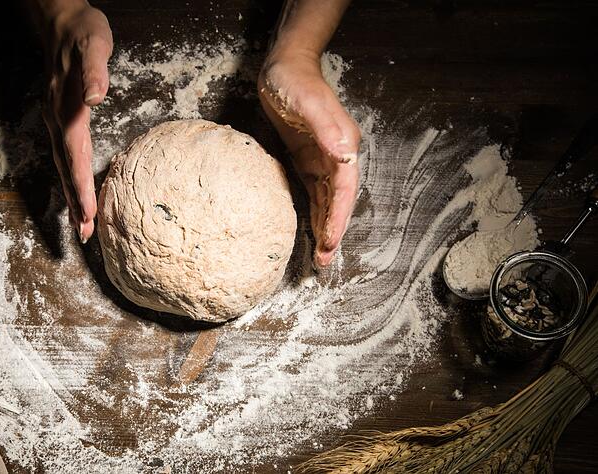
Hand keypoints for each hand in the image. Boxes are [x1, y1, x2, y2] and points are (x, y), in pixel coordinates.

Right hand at [40, 3, 111, 242]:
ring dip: (71, 195)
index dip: (82, 185)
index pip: (75, 154)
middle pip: (65, 168)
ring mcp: (54, 120)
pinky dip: (70, 178)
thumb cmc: (82, 32)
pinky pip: (64, 155)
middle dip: (75, 202)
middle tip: (83, 234)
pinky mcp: (58, 119)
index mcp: (67, 107)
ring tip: (79, 224)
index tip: (88, 212)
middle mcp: (56, 119)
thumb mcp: (94, 43)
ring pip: (62, 165)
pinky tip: (76, 190)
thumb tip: (94, 98)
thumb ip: (94, 71)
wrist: (60, 21)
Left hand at [258, 50, 359, 267]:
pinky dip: (313, 212)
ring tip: (320, 256)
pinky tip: (309, 230)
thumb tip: (343, 154)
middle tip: (325, 262)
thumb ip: (325, 128)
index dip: (338, 217)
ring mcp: (323, 158)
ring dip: (324, 227)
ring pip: (327, 201)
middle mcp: (337, 155)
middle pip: (338, 201)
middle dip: (333, 231)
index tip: (330, 240)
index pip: (343, 189)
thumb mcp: (307, 102)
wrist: (284, 67)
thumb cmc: (295, 81)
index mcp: (342, 145)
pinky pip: (314, 192)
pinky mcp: (307, 159)